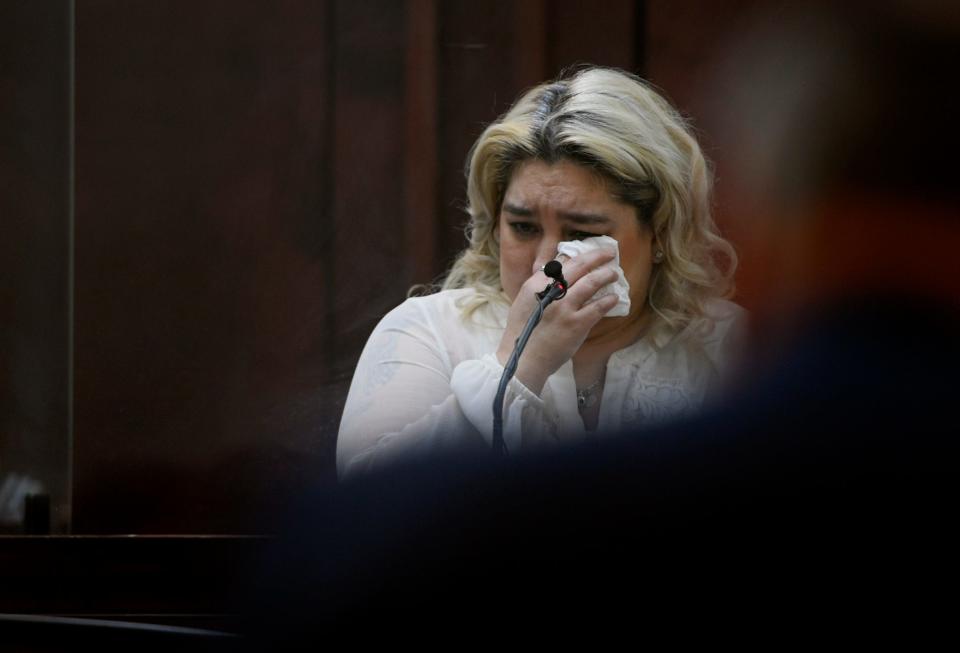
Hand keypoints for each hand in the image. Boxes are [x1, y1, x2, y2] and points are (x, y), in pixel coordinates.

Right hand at [496, 248, 619, 394]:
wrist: (523, 359)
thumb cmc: (522, 332)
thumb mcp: (523, 302)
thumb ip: (538, 287)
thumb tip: (555, 274)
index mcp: (535, 284)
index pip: (560, 263)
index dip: (577, 256)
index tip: (588, 254)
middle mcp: (551, 291)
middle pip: (578, 266)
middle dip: (596, 256)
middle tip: (608, 252)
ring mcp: (565, 307)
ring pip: (591, 283)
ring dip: (606, 275)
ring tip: (614, 274)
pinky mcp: (577, 323)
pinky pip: (598, 307)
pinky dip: (608, 300)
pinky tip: (614, 298)